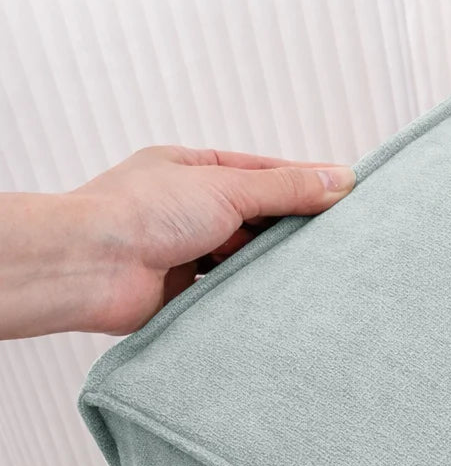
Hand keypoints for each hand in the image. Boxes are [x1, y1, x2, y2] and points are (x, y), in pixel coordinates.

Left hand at [0, 145, 353, 338]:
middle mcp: (188, 208)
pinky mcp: (182, 292)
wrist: (90, 267)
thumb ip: (285, 187)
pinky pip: (228, 290)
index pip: (263, 172)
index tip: (344, 193)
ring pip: (243, 255)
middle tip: (337, 237)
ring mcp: (184, 250)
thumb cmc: (142, 213)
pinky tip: (278, 296)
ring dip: (270, 262)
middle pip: (256, 215)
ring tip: (313, 269)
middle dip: (291, 226)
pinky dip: (250, 292)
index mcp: (193, 169)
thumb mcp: (227, 187)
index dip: (303, 181)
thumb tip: (339, 178)